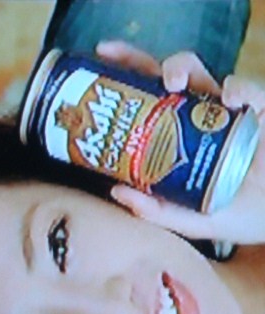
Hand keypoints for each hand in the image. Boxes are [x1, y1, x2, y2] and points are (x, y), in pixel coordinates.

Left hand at [96, 41, 264, 243]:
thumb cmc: (226, 212)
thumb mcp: (187, 217)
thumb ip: (155, 210)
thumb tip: (116, 192)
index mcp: (172, 133)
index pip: (143, 97)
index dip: (124, 74)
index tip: (101, 57)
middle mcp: (193, 115)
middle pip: (163, 77)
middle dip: (140, 61)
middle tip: (120, 61)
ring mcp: (224, 112)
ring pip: (199, 73)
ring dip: (181, 68)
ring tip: (172, 82)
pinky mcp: (259, 112)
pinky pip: (250, 91)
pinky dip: (240, 89)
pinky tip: (230, 100)